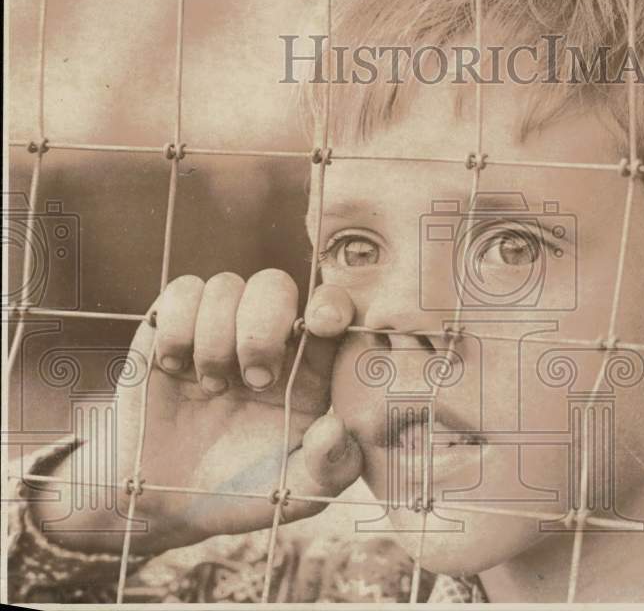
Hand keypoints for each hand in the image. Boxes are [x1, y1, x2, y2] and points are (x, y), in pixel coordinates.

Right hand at [34, 270, 362, 554]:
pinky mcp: (171, 330)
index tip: (322, 325)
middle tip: (255, 381)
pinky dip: (178, 325)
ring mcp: (218, 330)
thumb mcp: (297, 495)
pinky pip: (182, 292)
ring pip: (227, 285)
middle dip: (264, 327)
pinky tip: (174, 368)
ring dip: (216, 337)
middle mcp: (266, 339)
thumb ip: (330, 467)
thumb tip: (336, 427)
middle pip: (275, 284)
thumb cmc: (243, 493)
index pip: (331, 309)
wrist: (164, 503)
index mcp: (309, 368)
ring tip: (211, 388)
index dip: (332, 304)